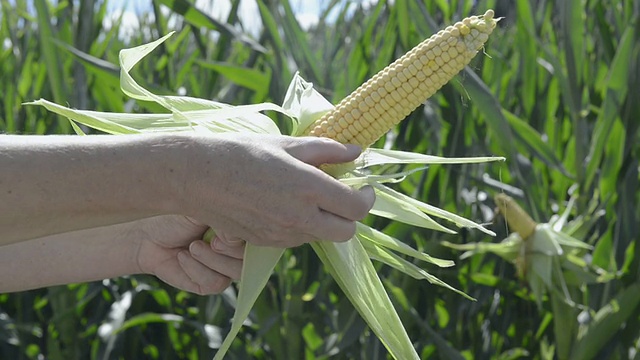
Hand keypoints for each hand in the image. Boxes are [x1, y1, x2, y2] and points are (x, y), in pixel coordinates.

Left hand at [134, 215, 244, 294]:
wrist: (148, 235)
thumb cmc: (177, 215)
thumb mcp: (203, 208)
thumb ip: (225, 221)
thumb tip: (236, 238)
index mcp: (245, 226)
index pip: (266, 235)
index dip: (254, 237)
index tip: (230, 229)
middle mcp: (242, 248)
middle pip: (254, 257)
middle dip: (231, 250)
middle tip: (212, 240)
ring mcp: (228, 266)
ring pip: (237, 272)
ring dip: (212, 260)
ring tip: (192, 246)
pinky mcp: (212, 283)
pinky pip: (216, 283)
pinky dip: (196, 269)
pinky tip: (182, 257)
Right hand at [176, 134, 375, 247]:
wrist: (197, 176)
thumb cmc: (241, 152)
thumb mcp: (286, 143)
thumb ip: (326, 150)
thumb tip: (355, 152)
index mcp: (307, 188)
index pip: (356, 208)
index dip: (366, 198)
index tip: (362, 186)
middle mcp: (298, 217)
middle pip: (346, 233)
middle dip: (351, 217)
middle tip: (343, 196)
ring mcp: (281, 234)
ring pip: (321, 237)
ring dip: (325, 220)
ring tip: (308, 196)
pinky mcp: (265, 243)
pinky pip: (296, 239)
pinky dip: (301, 226)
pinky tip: (285, 205)